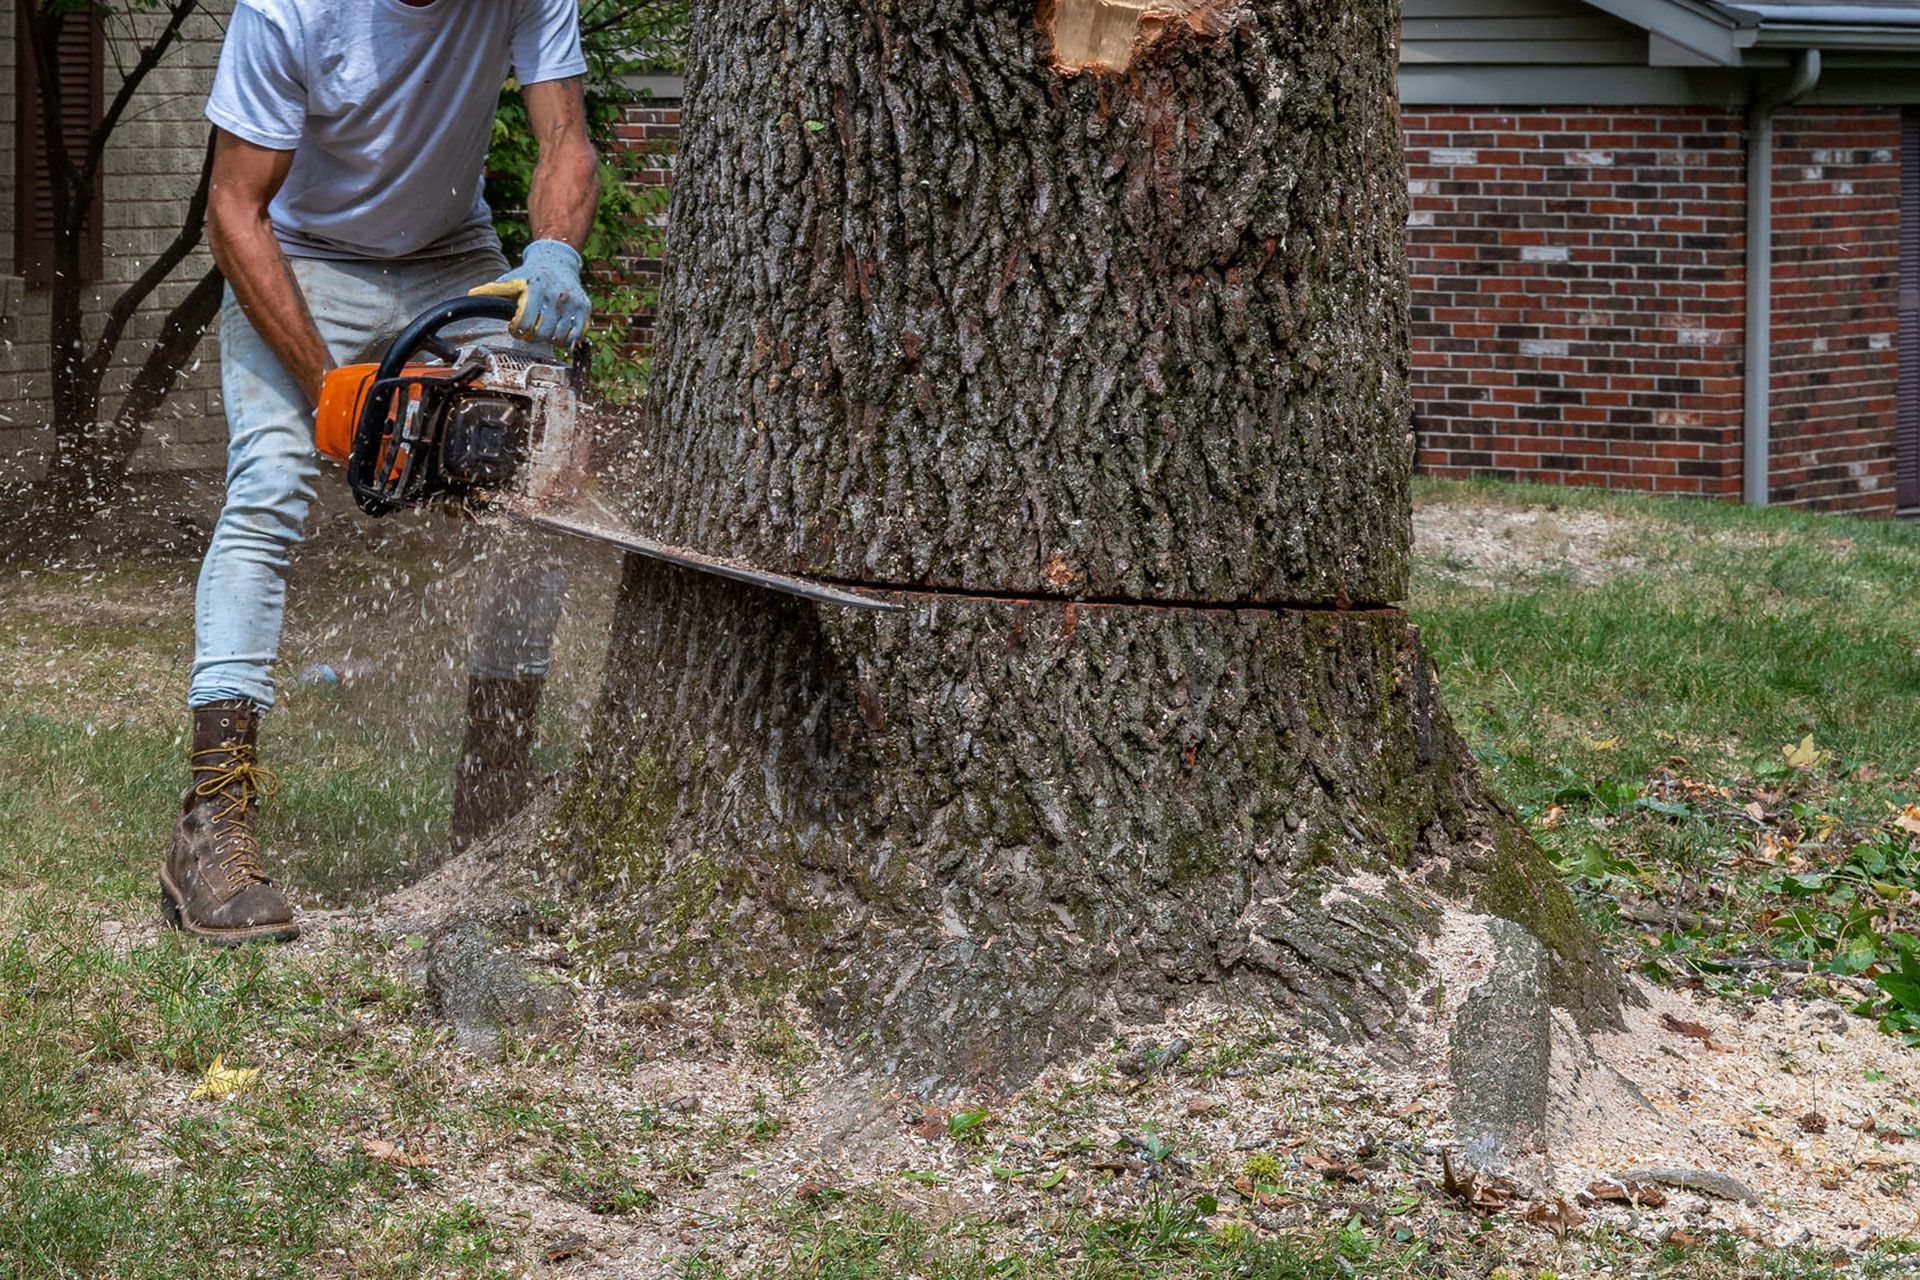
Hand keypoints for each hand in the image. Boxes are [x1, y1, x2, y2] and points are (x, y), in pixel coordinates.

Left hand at [469, 240, 590, 346]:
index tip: (516, 329)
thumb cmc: (532, 274)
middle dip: (533, 337)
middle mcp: (557, 295)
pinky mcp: (585, 308)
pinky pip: (576, 336)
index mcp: (536, 288)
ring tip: (544, 330)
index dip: (518, 331)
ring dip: (549, 338)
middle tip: (529, 332)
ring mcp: (573, 303)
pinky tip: (558, 330)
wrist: (558, 261)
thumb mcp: (512, 279)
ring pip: (560, 338)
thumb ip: (493, 290)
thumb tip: (471, 295)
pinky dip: (566, 339)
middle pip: (543, 334)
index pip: (525, 323)